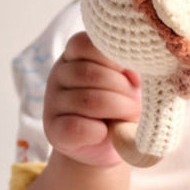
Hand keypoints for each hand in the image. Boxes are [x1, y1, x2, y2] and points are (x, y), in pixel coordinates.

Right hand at [44, 32, 141, 166]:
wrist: (108, 146)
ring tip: (129, 117)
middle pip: (89, 73)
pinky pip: (76, 128)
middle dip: (122, 89)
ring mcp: (53, 102)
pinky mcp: (54, 131)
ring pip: (86, 100)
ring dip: (117, 110)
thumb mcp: (131, 84)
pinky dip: (99, 132)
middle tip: (136, 103)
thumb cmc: (123, 107)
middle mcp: (59, 75)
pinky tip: (107, 132)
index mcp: (76, 55)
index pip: (83, 43)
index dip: (112, 57)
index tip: (130, 74)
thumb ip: (132, 70)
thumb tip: (134, 73)